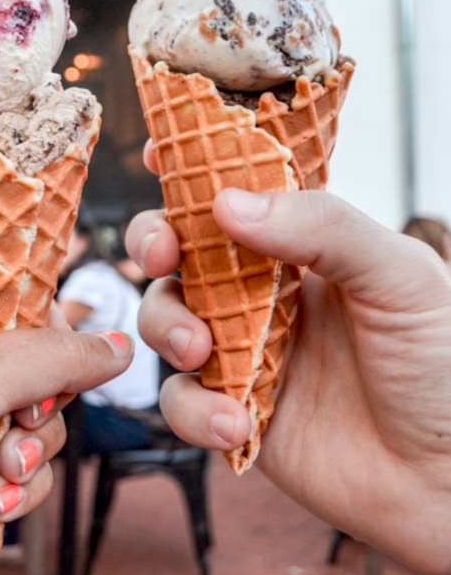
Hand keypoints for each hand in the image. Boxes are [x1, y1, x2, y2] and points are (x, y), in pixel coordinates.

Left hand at [0, 302, 132, 574]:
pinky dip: (19, 491)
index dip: (33, 322)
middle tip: (22, 415)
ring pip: (32, 427)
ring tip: (1, 470)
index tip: (56, 339)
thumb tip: (113, 345)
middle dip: (38, 401)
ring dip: (30, 452)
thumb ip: (49, 356)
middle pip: (27, 370)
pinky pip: (21, 478)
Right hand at [129, 182, 450, 574]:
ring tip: (200, 350)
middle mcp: (263, 290)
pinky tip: (235, 421)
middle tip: (162, 253)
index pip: (238, 191)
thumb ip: (321, 228)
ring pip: (165, 316)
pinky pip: (182, 400)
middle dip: (153, 240)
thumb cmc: (443, 364)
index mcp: (302, 244)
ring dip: (166, 325)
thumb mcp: (398, 276)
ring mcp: (244, 349)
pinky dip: (194, 409)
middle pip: (180, 247)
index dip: (190, 168)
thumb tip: (228, 203)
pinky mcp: (234, 409)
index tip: (156, 153)